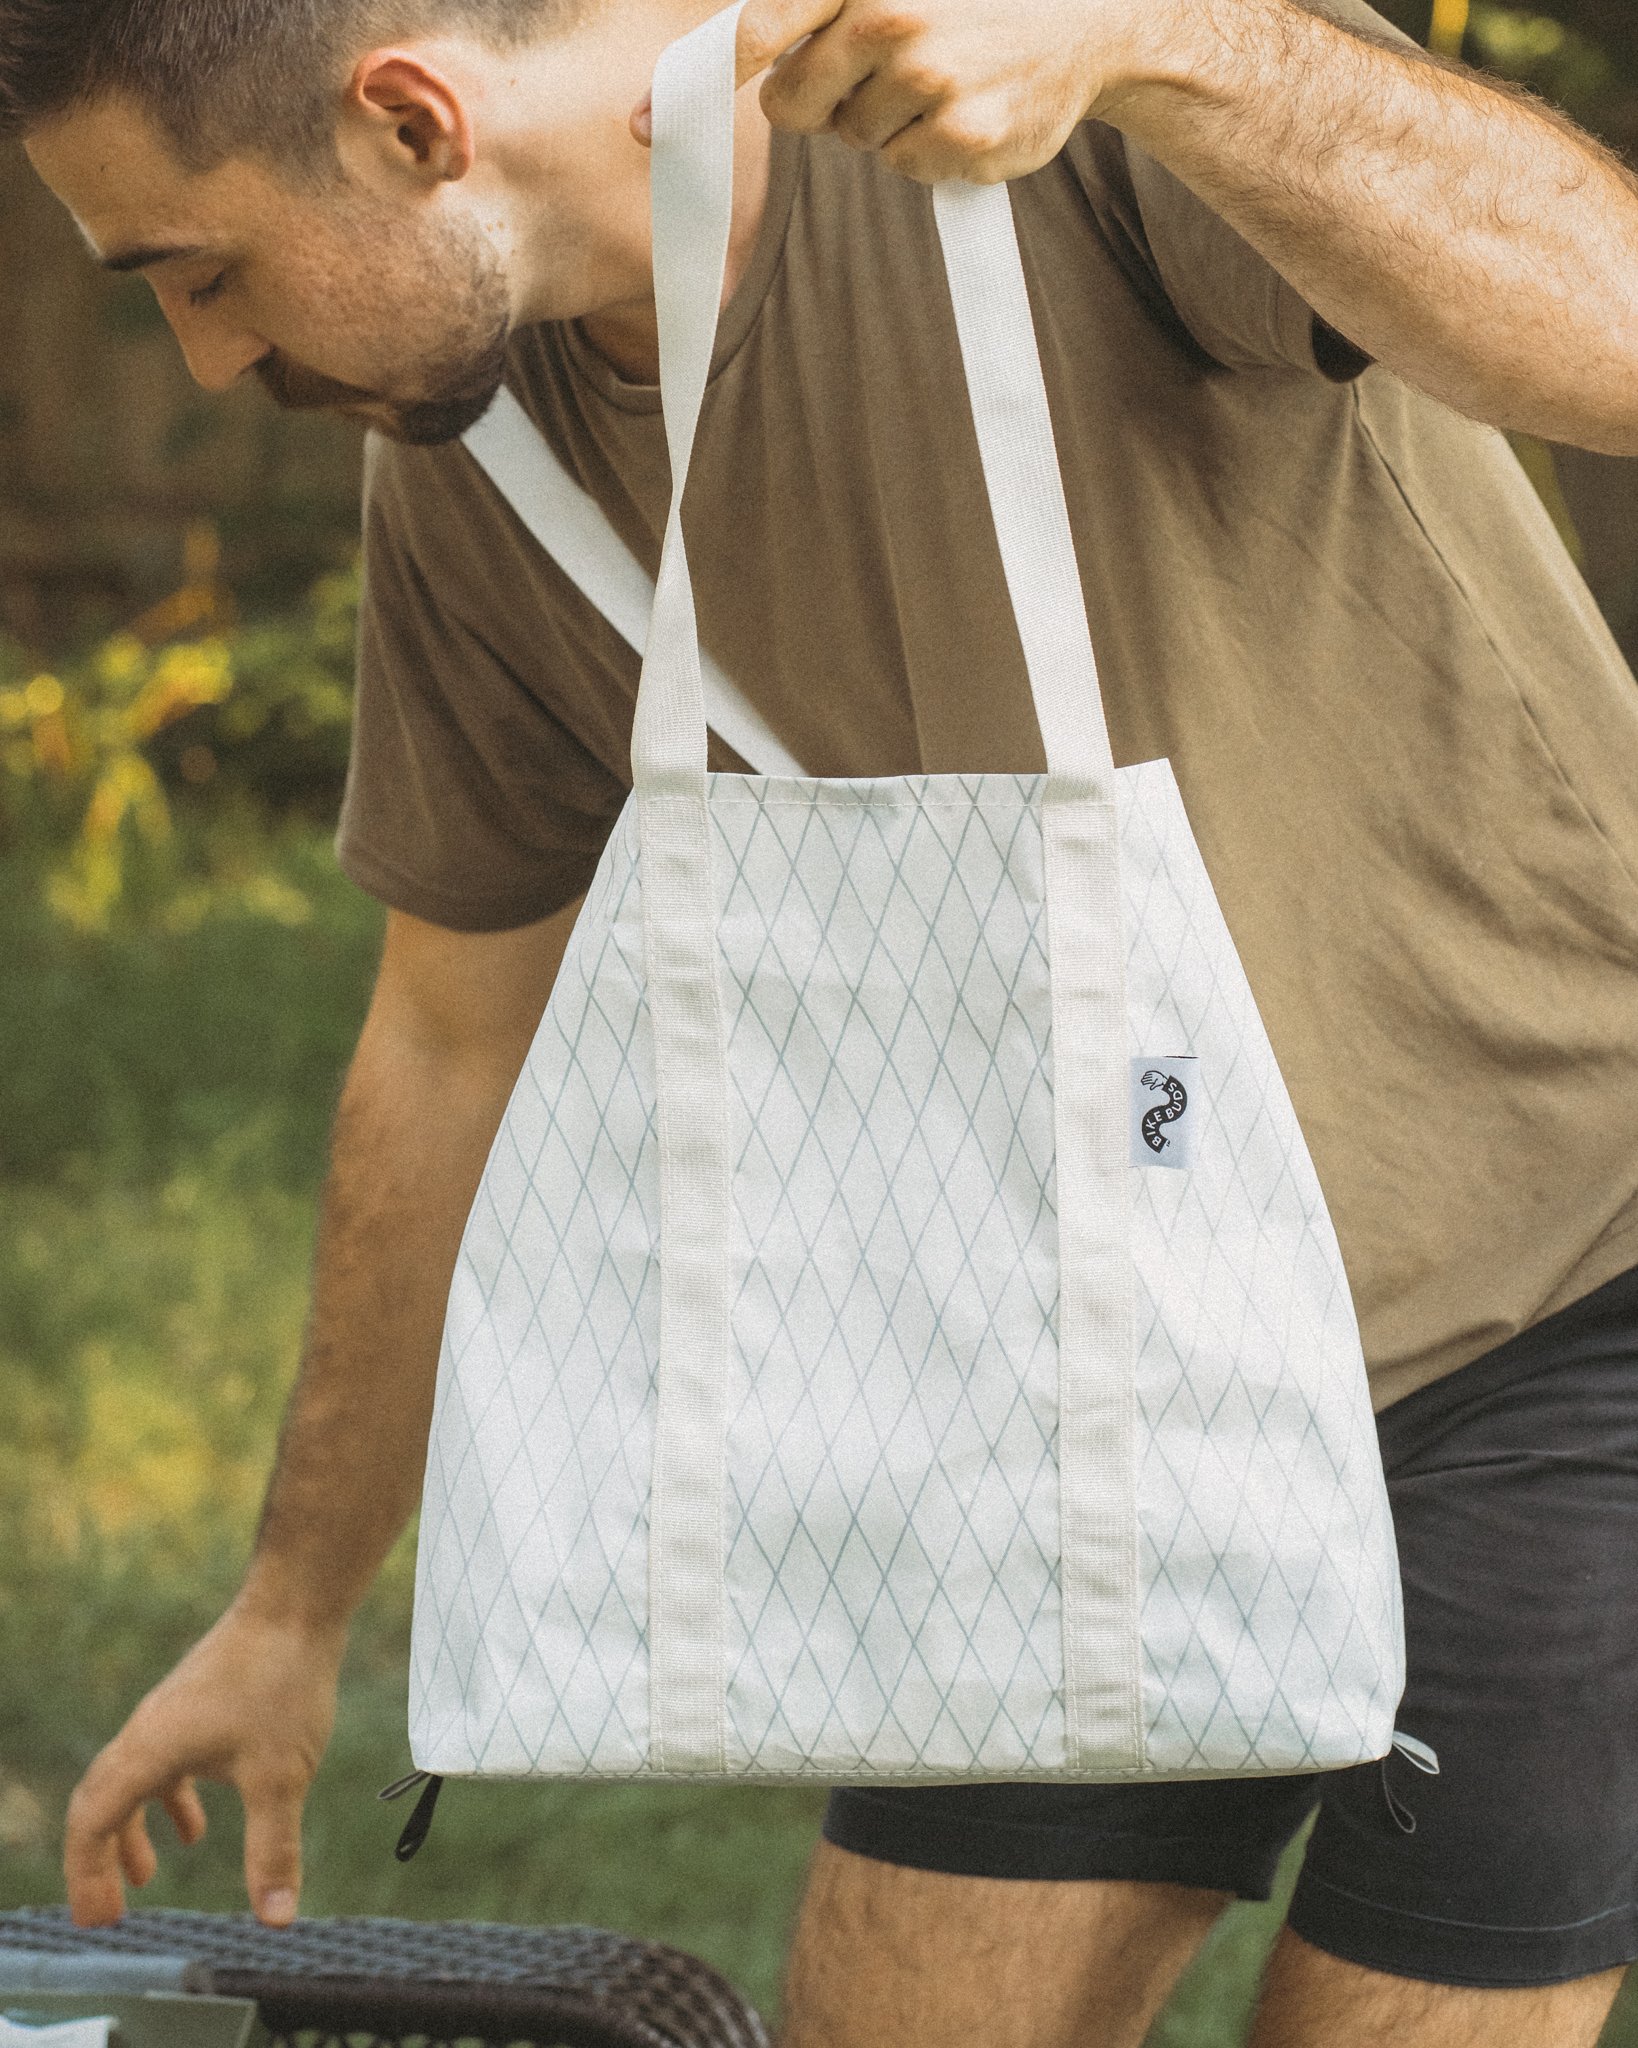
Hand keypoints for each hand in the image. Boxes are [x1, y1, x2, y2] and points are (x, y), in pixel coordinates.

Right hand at [63, 1603, 344, 1928]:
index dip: (87, 1876)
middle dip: (100, 1860)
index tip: (101, 1920)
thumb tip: (276, 1918)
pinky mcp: (198, 1701)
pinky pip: (167, 1759)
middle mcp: (147, 1731)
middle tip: (110, 1911)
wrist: (296, 1603)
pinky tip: (200, 1824)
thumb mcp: (279, 1777)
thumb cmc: (280, 1681)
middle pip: (101, 1803)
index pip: (91, 1823)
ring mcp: (171, 1713)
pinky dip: (172, 1797)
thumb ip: (273, 1848)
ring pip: (133, 1780)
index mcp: (148, 1751)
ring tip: (147, 1874)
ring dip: (133, 1830)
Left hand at [635, 0, 1168, 182]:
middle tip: (876, 72)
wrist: (1092, 25)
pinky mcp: (960, 136)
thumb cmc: (975, 2)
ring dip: (881, 123)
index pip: (757, 29)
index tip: (641, 126)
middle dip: (817, 100)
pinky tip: (967, 113)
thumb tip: (725, 56)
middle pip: (792, 102)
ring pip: (850, 138)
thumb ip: (815, 11)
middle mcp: (890, 16)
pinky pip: (902, 166)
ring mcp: (928, 79)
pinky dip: (925, 152)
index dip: (693, 80)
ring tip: (940, 81)